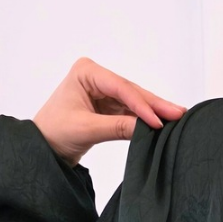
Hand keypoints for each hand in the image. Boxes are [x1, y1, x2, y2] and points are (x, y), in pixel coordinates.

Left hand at [32, 56, 186, 165]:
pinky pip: (130, 112)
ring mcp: (103, 91)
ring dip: (153, 111)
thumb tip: (147, 129)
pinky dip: (144, 119)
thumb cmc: (54, 133)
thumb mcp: (86, 130)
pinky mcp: (108, 106)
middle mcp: (96, 77)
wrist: (43, 149)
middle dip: (154, 104)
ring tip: (177, 116)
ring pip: (134, 101)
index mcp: (86, 72)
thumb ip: (117, 128)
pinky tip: (162, 122)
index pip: (120, 88)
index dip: (141, 105)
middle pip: (131, 92)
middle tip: (179, 112)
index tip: (158, 121)